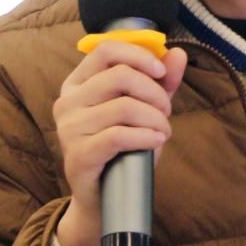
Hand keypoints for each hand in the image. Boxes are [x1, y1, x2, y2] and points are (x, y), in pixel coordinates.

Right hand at [52, 40, 186, 245]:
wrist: (105, 196)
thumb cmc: (124, 147)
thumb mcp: (145, 108)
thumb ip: (161, 81)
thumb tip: (177, 53)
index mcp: (79, 83)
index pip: (106, 50)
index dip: (139, 56)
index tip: (161, 71)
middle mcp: (68, 101)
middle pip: (120, 75)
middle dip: (155, 92)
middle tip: (167, 111)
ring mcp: (68, 129)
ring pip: (124, 106)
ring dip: (156, 118)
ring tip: (163, 131)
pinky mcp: (78, 155)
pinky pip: (119, 136)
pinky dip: (146, 136)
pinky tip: (156, 141)